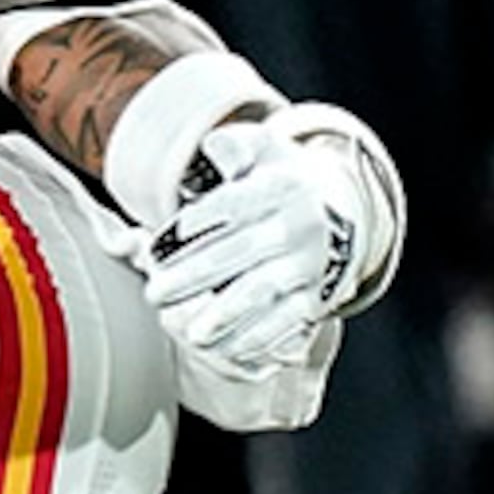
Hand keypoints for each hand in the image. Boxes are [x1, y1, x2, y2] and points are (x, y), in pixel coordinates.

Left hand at [142, 107, 402, 375]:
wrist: (340, 209)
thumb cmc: (277, 178)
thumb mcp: (260, 149)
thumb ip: (231, 146)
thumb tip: (213, 149)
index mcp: (282, 185)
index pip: (234, 204)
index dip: (195, 225)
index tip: (156, 246)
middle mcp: (300, 226)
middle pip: (243, 253)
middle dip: (194, 276)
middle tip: (154, 292)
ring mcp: (310, 265)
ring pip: (264, 292)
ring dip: (225, 316)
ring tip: (189, 334)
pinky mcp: (316, 298)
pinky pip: (285, 323)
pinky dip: (252, 338)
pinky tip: (219, 347)